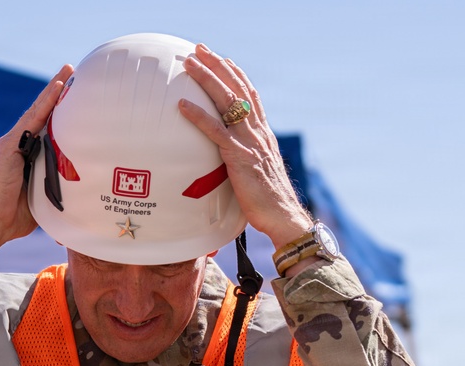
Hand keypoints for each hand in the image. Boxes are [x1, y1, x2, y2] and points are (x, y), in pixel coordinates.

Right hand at [0, 64, 73, 277]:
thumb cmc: (13, 219)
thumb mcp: (42, 200)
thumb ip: (54, 191)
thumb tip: (79, 198)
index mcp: (25, 157)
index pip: (46, 128)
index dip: (59, 111)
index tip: (75, 95)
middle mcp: (16, 145)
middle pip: (41, 114)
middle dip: (57, 93)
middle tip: (74, 72)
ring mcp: (11, 144)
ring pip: (37, 112)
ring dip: (54, 90)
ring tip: (70, 71)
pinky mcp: (8, 146)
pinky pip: (31, 120)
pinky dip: (45, 103)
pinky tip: (59, 88)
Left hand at [179, 44, 313, 250]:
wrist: (282, 215)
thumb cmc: (269, 200)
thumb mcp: (260, 171)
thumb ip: (249, 157)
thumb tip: (234, 157)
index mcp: (264, 134)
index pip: (250, 95)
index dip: (236, 75)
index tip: (223, 59)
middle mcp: (258, 132)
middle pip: (237, 89)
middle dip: (218, 66)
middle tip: (199, 49)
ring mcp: (249, 142)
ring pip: (227, 102)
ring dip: (207, 79)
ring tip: (189, 64)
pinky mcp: (238, 157)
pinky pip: (215, 131)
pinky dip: (198, 116)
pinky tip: (182, 105)